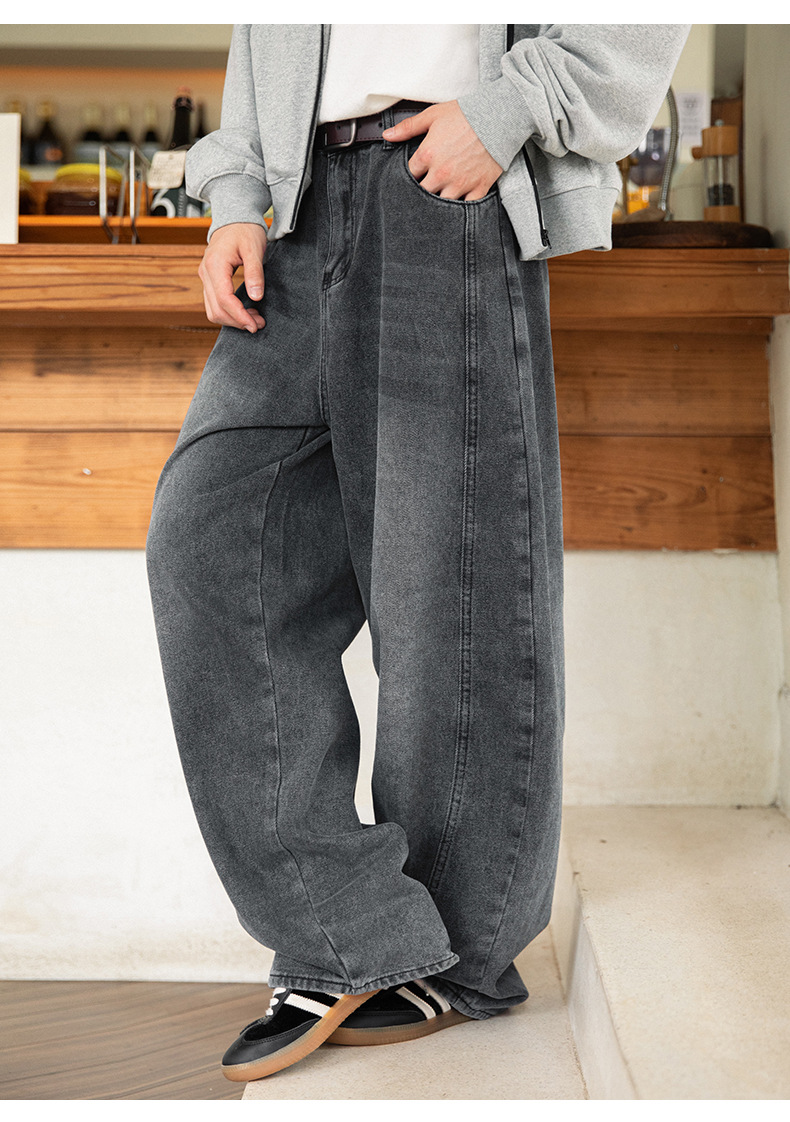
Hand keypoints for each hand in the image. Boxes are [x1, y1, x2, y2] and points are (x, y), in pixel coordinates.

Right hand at [198, 222, 268, 332]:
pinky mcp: (209, 280)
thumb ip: (255, 273)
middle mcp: (206, 273)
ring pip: (213, 309)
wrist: (235, 219)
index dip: (239, 316)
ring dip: (232, 319)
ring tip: (254, 320)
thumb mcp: (254, 249)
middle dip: (237, 321)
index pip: (224, 299)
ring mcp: (205, 277)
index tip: (254, 325)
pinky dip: (229, 312)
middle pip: (216, 309)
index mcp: (215, 264)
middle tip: (258, 325)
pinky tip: (245, 312)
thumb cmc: (245, 230)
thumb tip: (256, 297)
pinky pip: (214, 303)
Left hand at [382, 100, 503, 200]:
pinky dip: (462, 205)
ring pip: (442, 203)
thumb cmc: (466, 113)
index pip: (409, 175)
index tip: (416, 173)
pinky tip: (460, 199)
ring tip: (442, 192)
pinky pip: (466, 206)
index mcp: (427, 156)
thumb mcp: (433, 115)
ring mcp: (460, 183)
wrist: (499, 116)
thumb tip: (387, 136)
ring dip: (440, 199)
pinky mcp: (478, 188)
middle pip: (423, 193)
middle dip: (422, 189)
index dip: (411, 175)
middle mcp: (441, 174)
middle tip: (426, 185)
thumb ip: (408, 127)